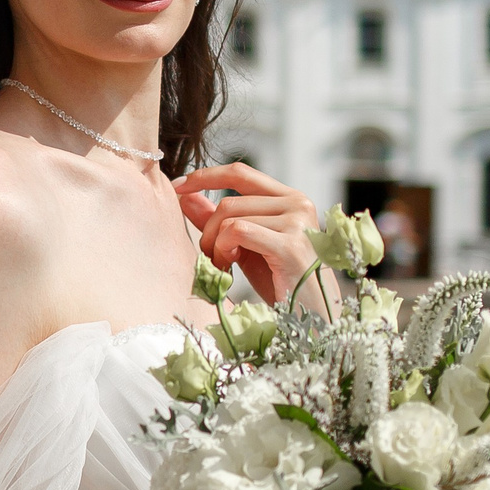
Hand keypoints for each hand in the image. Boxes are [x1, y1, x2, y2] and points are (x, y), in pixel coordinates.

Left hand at [175, 163, 323, 309]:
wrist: (310, 316)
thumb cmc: (280, 282)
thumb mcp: (244, 246)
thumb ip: (219, 220)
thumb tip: (185, 196)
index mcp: (290, 198)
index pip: (240, 173)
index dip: (206, 176)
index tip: (178, 187)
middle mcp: (298, 203)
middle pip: (229, 201)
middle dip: (208, 230)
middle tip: (208, 256)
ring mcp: (297, 222)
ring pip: (230, 218)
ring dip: (215, 245)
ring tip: (221, 266)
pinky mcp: (290, 245)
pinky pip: (238, 231)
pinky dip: (223, 249)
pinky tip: (227, 267)